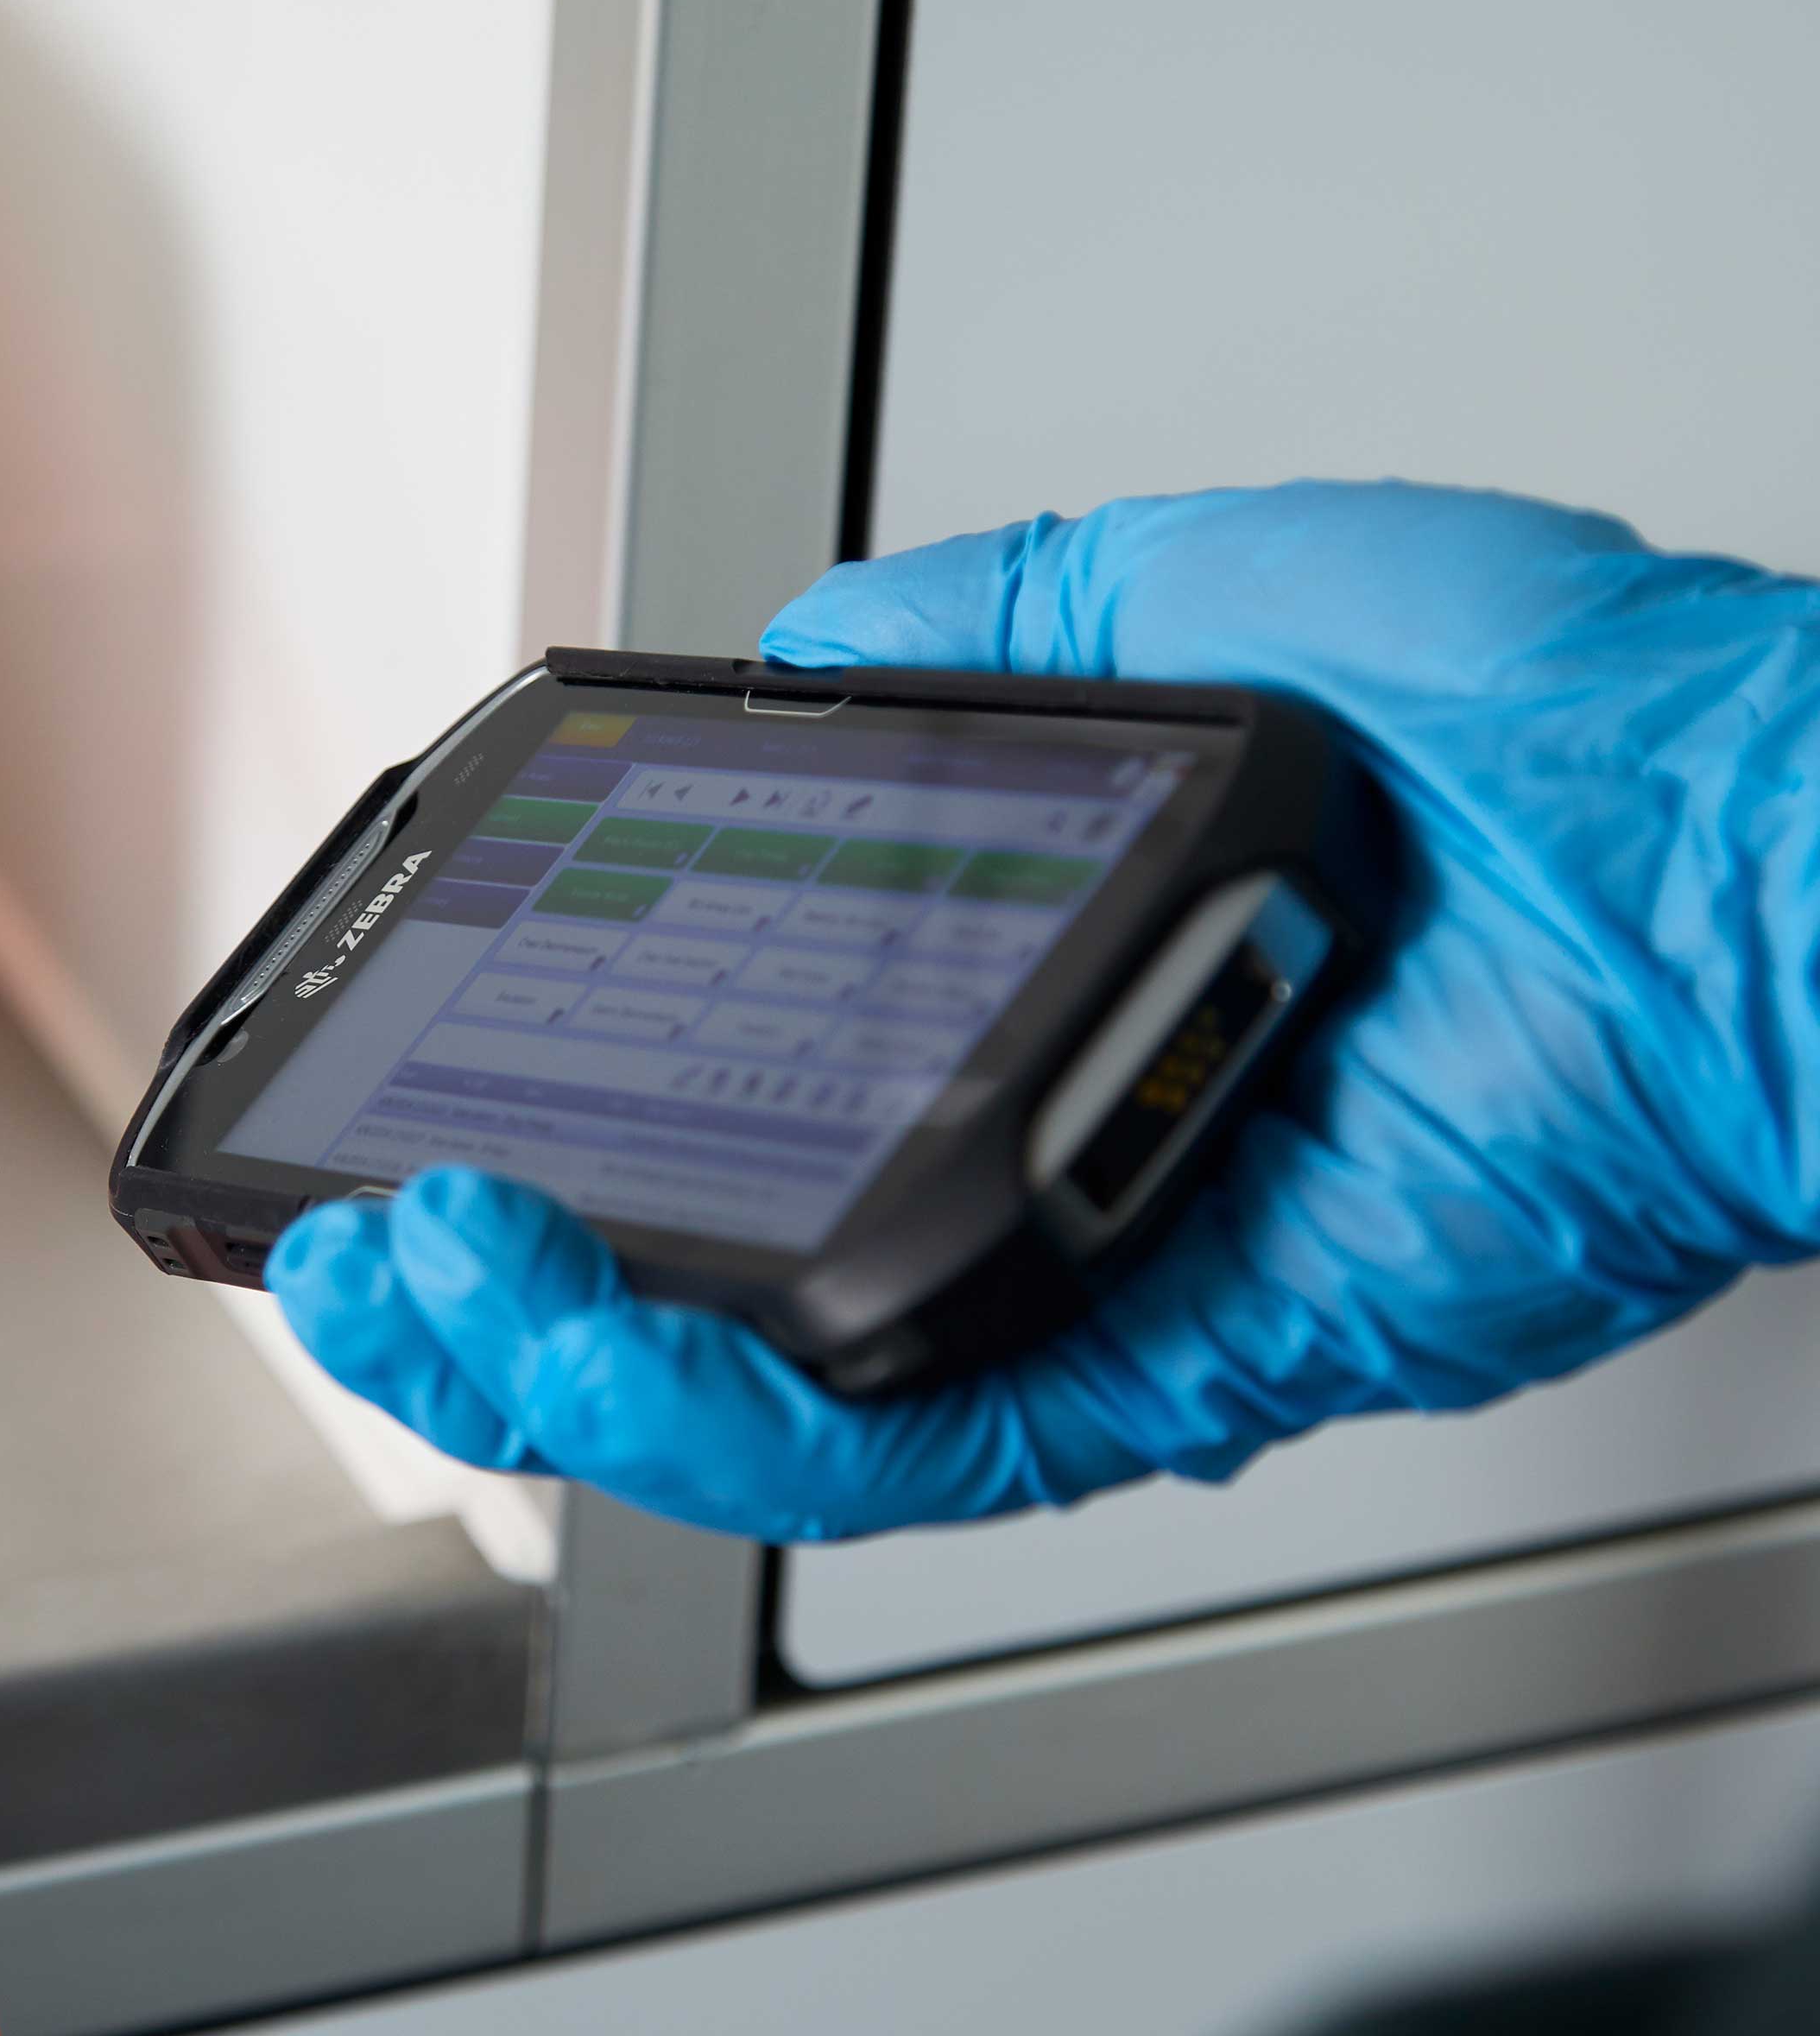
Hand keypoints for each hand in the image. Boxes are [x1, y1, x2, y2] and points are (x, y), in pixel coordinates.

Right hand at [267, 482, 1819, 1541]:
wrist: (1747, 844)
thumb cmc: (1552, 727)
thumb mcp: (1202, 597)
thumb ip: (988, 621)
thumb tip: (812, 643)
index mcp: (1025, 1005)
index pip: (730, 1095)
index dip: (548, 1105)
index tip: (419, 1063)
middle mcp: (1032, 1170)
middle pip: (701, 1284)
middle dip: (487, 1287)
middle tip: (354, 1239)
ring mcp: (1083, 1289)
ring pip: (756, 1399)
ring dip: (546, 1358)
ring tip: (409, 1280)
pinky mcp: (1153, 1371)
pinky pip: (900, 1438)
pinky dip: (713, 1404)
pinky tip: (575, 1327)